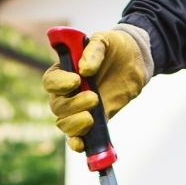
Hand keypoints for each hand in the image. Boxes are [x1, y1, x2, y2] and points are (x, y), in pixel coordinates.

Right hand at [42, 28, 150, 151]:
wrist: (135, 61)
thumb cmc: (115, 47)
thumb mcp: (105, 40)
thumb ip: (94, 50)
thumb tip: (83, 69)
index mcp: (64, 70)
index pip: (50, 81)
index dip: (60, 84)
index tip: (76, 80)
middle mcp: (67, 91)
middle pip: (56, 106)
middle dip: (72, 105)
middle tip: (94, 98)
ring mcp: (79, 107)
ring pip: (64, 123)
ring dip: (74, 124)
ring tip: (91, 117)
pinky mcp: (93, 119)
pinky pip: (78, 136)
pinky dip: (76, 142)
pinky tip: (82, 145)